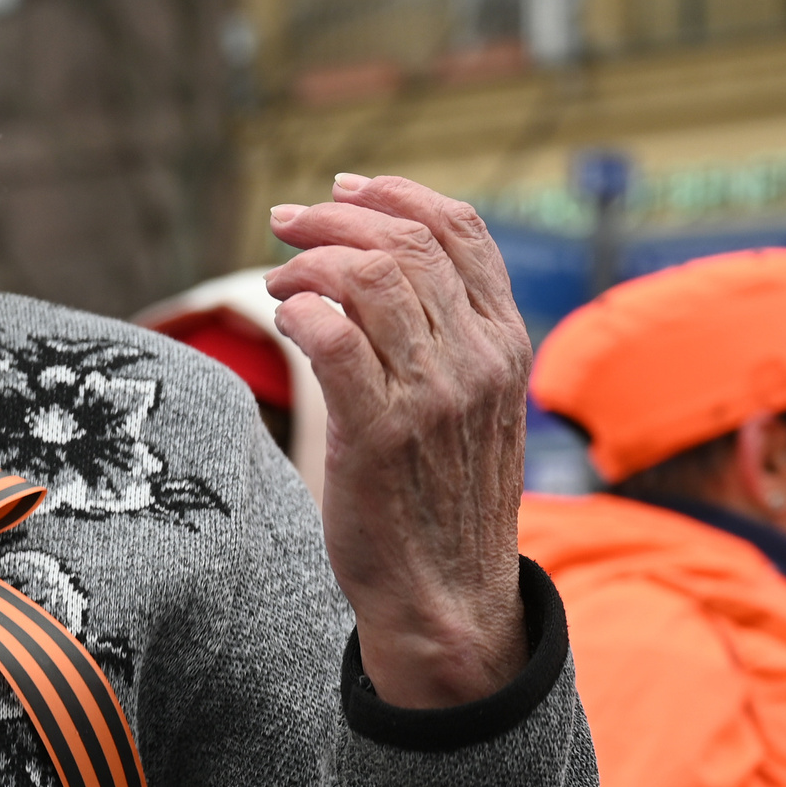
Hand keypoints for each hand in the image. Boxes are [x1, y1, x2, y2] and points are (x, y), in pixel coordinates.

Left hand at [266, 174, 531, 708]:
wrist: (446, 597)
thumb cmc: (443, 500)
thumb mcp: (472, 405)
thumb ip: (448, 339)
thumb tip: (381, 268)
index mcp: (505, 344)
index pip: (460, 231)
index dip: (396, 194)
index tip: (344, 190)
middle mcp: (478, 360)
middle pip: (404, 243)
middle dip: (334, 220)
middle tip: (286, 226)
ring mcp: (432, 396)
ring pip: (367, 278)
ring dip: (308, 265)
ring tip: (279, 284)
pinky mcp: (379, 434)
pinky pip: (332, 339)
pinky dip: (300, 314)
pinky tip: (286, 323)